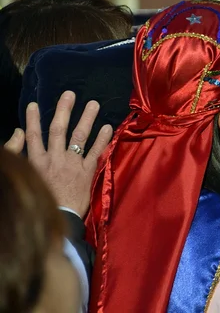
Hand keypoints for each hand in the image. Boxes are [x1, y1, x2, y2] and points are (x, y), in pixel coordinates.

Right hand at [4, 91, 112, 216]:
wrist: (57, 220)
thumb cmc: (39, 199)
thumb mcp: (23, 176)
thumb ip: (17, 153)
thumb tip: (18, 133)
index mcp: (37, 162)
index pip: (34, 136)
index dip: (32, 119)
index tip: (33, 104)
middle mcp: (54, 159)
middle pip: (58, 130)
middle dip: (64, 110)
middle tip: (70, 94)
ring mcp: (72, 164)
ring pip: (79, 137)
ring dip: (86, 118)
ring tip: (94, 103)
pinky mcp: (86, 172)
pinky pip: (96, 152)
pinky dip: (102, 139)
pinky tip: (108, 126)